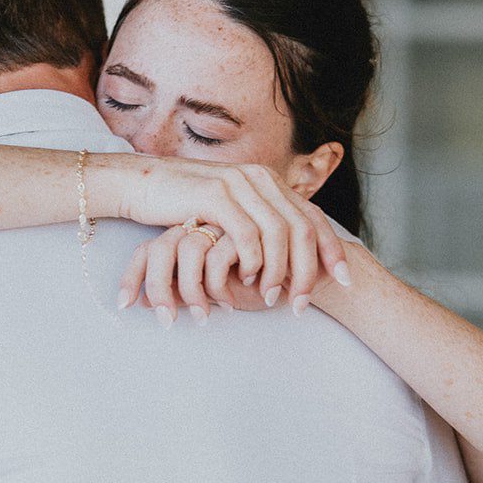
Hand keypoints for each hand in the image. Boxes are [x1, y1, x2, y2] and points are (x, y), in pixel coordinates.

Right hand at [114, 159, 351, 319]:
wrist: (139, 184)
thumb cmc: (182, 203)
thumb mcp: (228, 209)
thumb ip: (256, 221)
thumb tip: (285, 253)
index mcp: (268, 181)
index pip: (313, 216)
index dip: (332, 250)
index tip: (343, 281)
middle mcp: (260, 178)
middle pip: (304, 228)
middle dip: (310, 270)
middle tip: (302, 303)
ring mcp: (239, 184)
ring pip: (280, 234)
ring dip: (280, 272)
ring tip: (273, 299)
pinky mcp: (215, 196)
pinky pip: (248, 235)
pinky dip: (254, 262)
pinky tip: (248, 280)